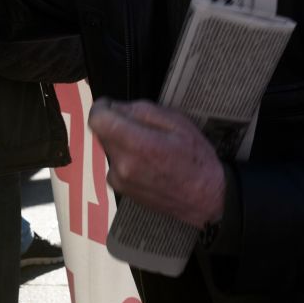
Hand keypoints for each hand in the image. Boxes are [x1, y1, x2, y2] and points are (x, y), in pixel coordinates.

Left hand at [88, 98, 225, 228]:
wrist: (206, 198)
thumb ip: (142, 110)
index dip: (102, 107)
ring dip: (122, 142)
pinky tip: (148, 163)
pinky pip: (116, 164)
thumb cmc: (196, 158)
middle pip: (103, 132)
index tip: (111, 104)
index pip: (97, 120)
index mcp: (136, 145)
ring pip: (110, 148)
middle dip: (117, 123)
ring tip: (150, 148)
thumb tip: (116, 107)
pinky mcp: (122, 190)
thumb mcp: (177, 122)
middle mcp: (122, 165)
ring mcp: (120, 180)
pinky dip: (126, 158)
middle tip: (143, 126)